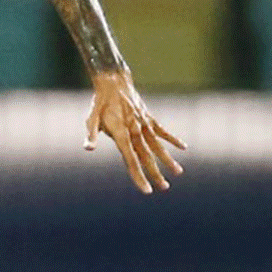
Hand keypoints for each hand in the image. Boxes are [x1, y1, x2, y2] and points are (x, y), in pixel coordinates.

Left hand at [85, 70, 185, 193]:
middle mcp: (135, 130)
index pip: (130, 160)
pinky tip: (183, 147)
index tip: (147, 190)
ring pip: (158, 145)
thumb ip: (90, 135)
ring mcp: (143, 124)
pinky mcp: (148, 117)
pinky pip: (162, 130)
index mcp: (121, 133)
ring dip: (168, 159)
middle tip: (164, 187)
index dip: (139, 176)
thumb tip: (88, 149)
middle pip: (146, 156)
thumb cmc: (100, 103)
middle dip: (155, 173)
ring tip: (178, 173)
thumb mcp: (91, 118)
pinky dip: (172, 139)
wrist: (113, 81)